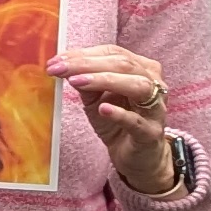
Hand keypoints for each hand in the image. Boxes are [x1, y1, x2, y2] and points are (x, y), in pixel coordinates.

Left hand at [53, 45, 185, 199]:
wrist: (136, 157)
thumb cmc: (118, 124)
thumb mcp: (96, 100)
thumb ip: (84, 83)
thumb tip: (63, 67)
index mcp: (141, 69)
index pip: (113, 53)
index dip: (83, 54)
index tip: (56, 60)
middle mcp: (153, 84)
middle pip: (124, 64)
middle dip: (87, 64)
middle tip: (58, 69)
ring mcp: (155, 109)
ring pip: (137, 86)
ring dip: (105, 80)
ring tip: (76, 82)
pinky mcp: (151, 133)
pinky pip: (137, 121)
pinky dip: (119, 113)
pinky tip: (103, 108)